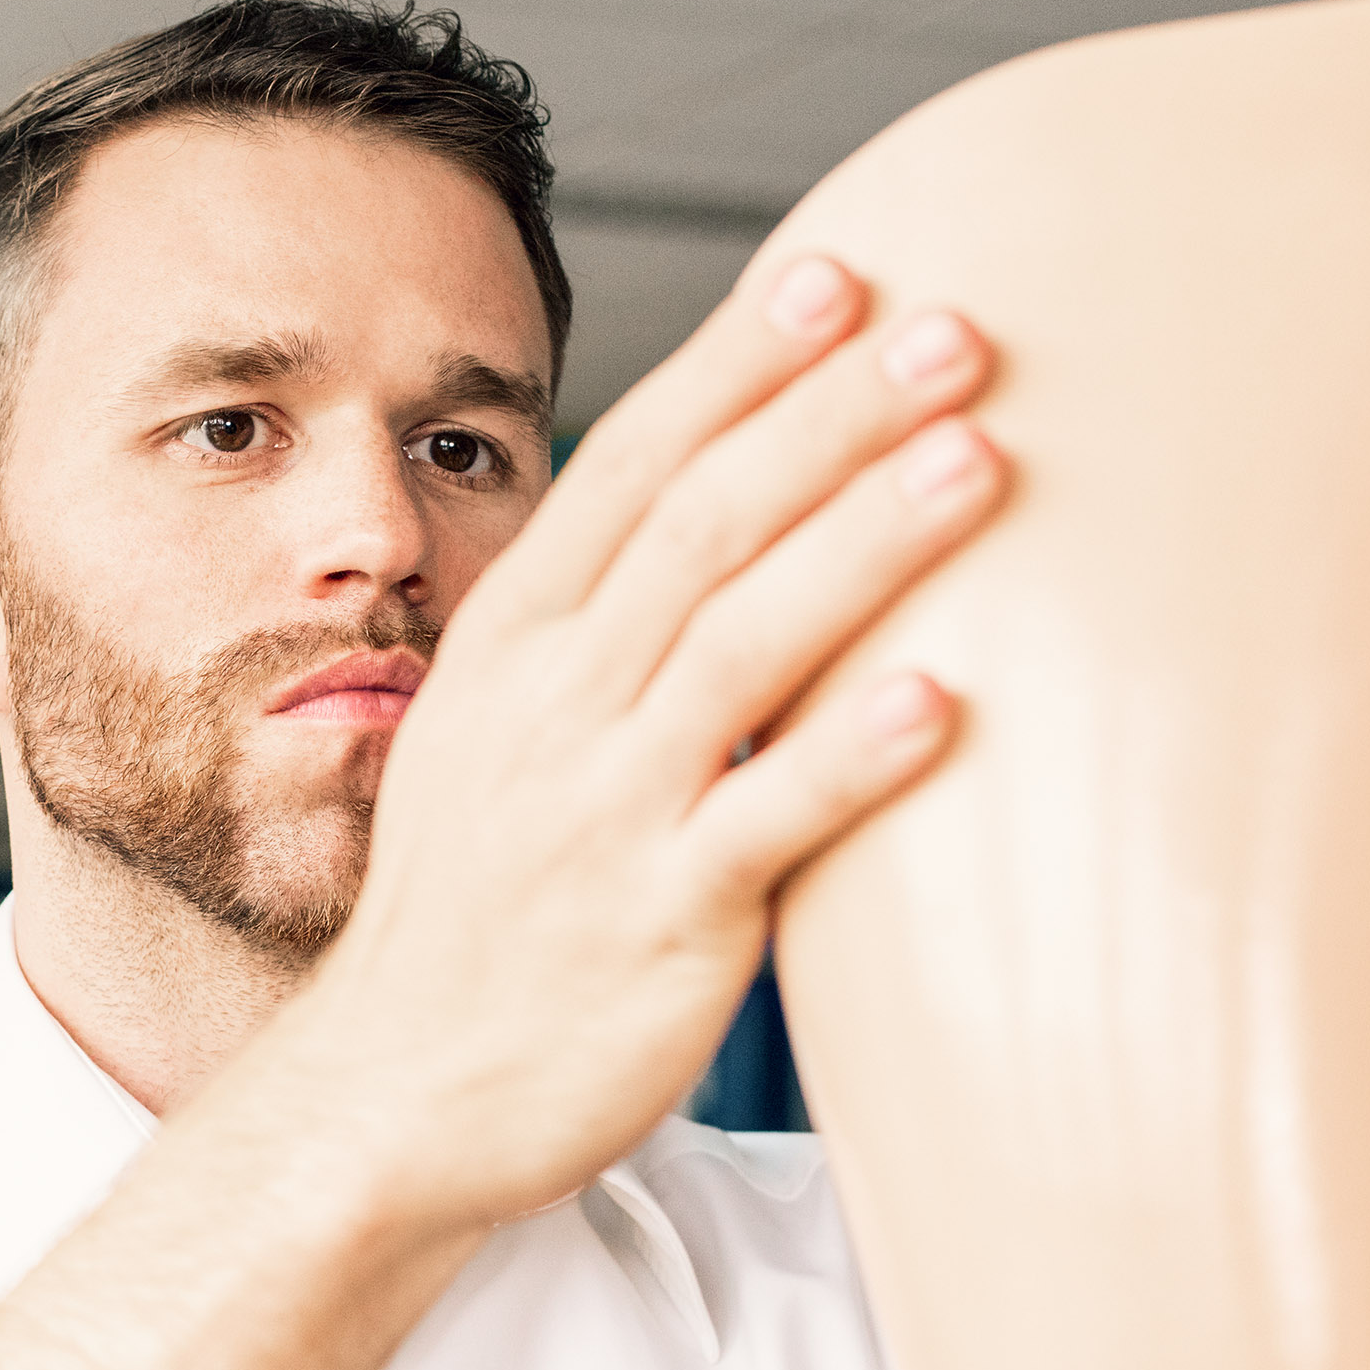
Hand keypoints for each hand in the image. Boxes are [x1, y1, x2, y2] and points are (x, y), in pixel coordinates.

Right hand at [217, 246, 1004, 1236]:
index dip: (739, 364)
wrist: (393, 1095)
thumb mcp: (498, 736)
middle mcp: (555, 708)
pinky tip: (940, 699)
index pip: (636, 466)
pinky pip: (767, 823)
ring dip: (863, 543)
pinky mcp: (660, 924)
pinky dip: (852, 756)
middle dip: (830, 416)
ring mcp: (605, 813)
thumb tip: (726, 529)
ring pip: (743, 646)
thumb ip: (601, 632)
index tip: (840, 274)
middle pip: (704, 526)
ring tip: (976, 460)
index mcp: (517, 644)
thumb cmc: (477, 912)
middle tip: (954, 333)